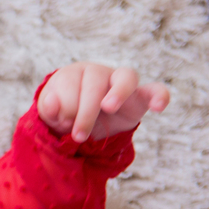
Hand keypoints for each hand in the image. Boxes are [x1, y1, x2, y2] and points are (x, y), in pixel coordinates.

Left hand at [37, 62, 169, 141]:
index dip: (66, 105)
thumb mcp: (50, 114)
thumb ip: (49, 108)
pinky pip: (154, 90)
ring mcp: (120, 83)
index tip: (63, 123)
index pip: (70, 82)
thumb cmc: (63, 115)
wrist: (80, 126)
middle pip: (96, 83)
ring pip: (126, 76)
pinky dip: (159, 95)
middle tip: (78, 135)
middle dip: (85, 112)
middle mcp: (98, 73)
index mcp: (74, 73)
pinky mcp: (139, 98)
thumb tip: (52, 103)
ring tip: (108, 108)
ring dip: (118, 92)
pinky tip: (159, 106)